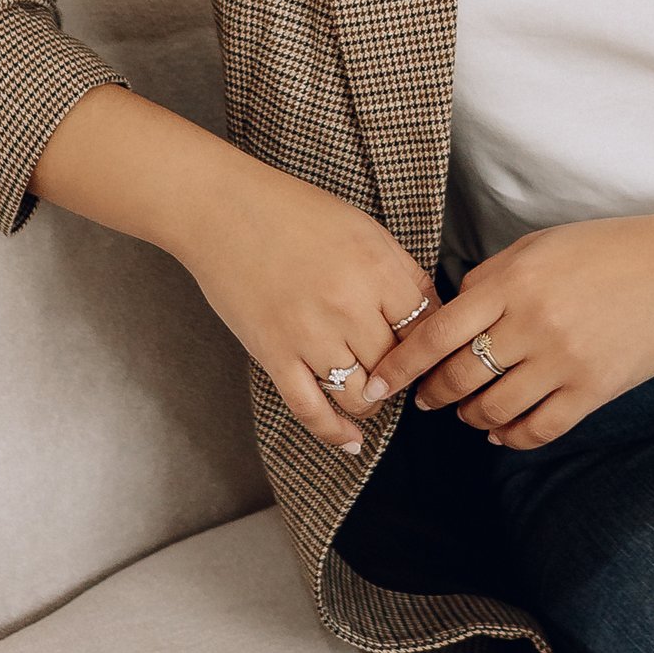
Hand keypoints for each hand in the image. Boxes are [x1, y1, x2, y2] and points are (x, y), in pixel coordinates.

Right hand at [174, 153, 441, 457]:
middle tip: (394, 368)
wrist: (220, 210)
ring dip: (372, 400)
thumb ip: (401, 271)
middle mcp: (349, 306)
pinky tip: (353, 443)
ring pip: (362, 395)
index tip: (424, 348)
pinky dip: (335, 433)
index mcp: (377, 269)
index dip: (430, 343)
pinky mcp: (275, 355)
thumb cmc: (293, 212)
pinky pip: (312, 410)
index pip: (426, 328)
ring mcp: (310, 335)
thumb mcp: (363, 228)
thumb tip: (433, 311)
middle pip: (396, 365)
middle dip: (400, 372)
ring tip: (372, 391)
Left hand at [356, 210, 653, 449]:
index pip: (436, 331)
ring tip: (466, 412)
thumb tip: (449, 312)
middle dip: (432, 394)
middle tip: (424, 399)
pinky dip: (510, 437)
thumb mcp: (540, 246)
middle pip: (459, 376)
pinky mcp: (593, 390)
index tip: (378, 382)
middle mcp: (532, 323)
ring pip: (492, 409)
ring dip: (469, 416)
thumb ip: (491, 278)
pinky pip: (537, 429)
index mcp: (512, 280)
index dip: (400, 364)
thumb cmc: (609, 249)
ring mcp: (563, 360)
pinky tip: (500, 431)